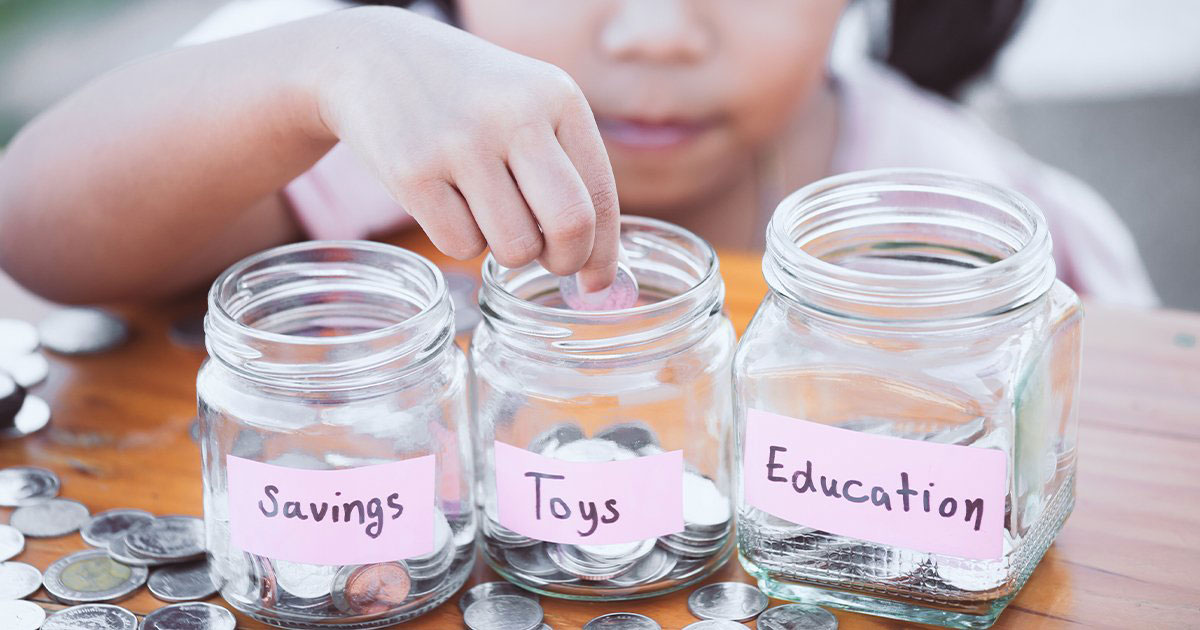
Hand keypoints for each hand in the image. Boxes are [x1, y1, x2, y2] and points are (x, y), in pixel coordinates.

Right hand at [310, 7, 618, 290]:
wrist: (373, 56)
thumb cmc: (469, 99)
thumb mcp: (530, 105)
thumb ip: (570, 170)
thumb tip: (600, 267)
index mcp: (558, 97)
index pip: (600, 196)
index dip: (603, 252)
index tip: (595, 282)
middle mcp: (515, 115)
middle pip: (569, 225)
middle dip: (567, 261)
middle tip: (552, 264)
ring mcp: (461, 143)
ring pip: (515, 247)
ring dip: (508, 250)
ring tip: (489, 212)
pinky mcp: (412, 172)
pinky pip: (460, 247)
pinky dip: (461, 241)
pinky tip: (448, 202)